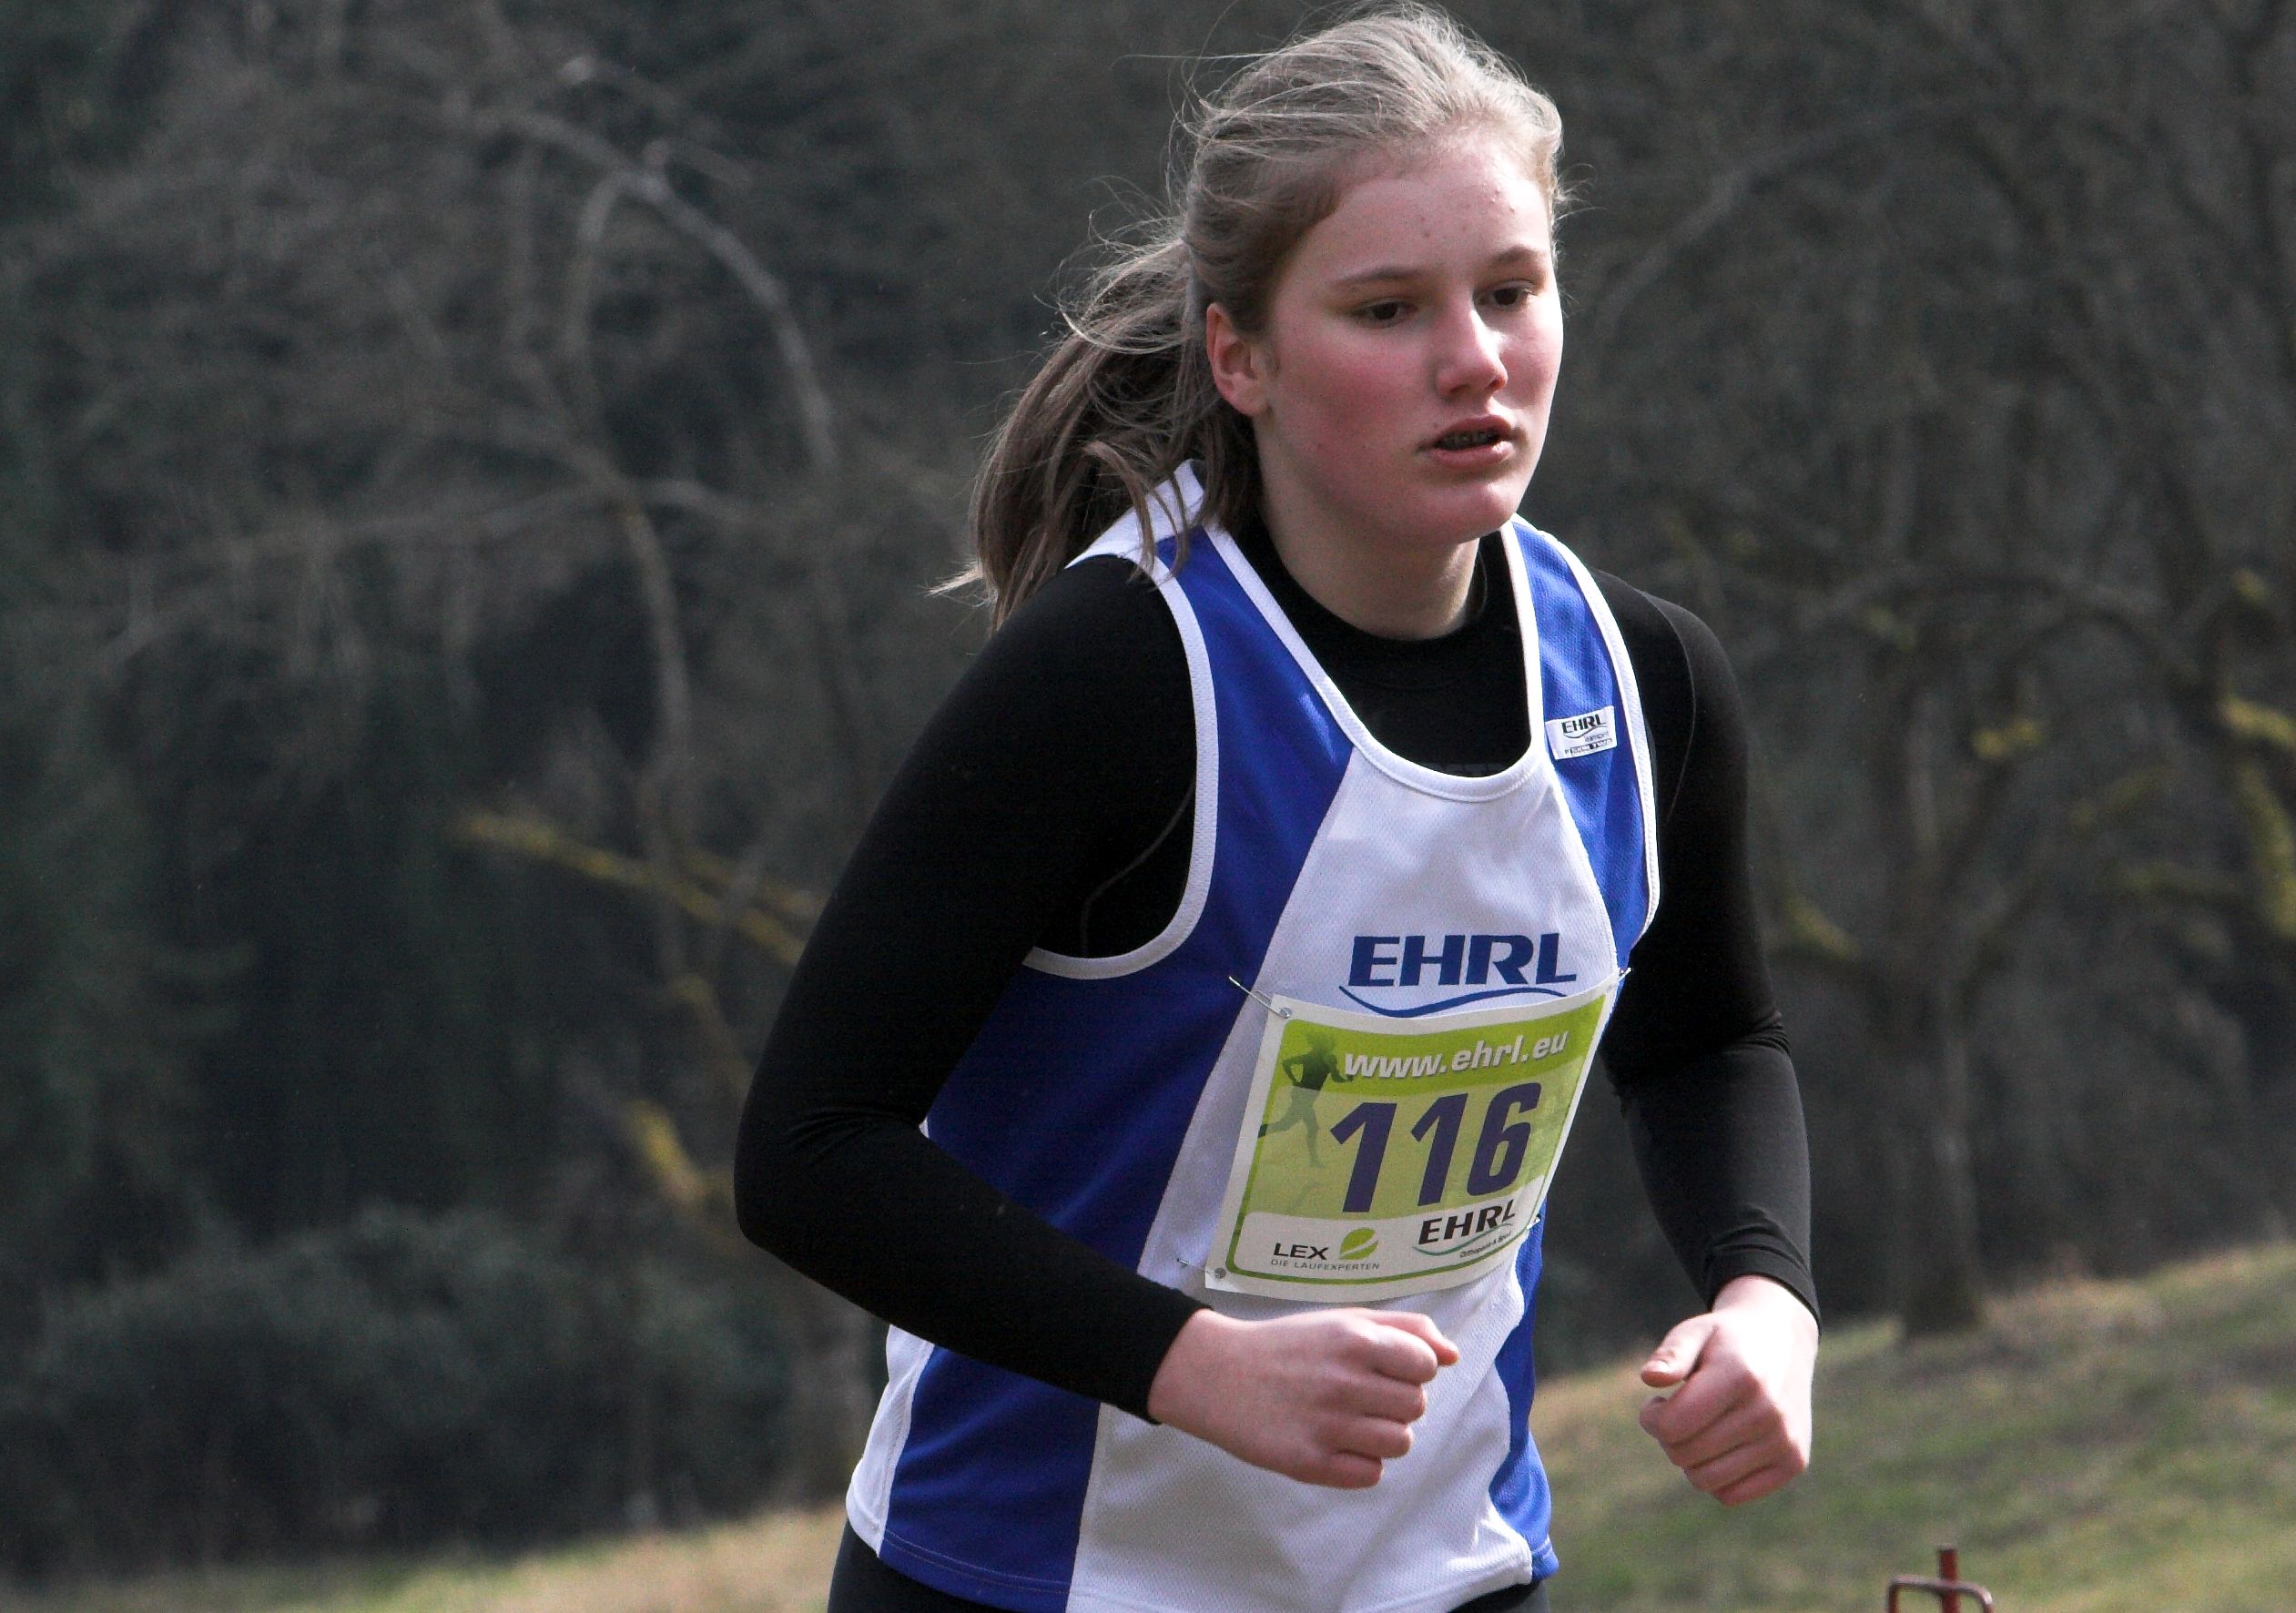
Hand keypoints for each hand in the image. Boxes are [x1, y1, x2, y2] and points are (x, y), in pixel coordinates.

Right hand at [1146, 1306, 1459, 1488]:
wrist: (1218, 1375)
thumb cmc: (1289, 1345)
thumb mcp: (1344, 1319)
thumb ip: (1405, 1329)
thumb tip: (1453, 1356)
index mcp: (1355, 1339)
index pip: (1426, 1366)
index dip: (1411, 1369)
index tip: (1383, 1368)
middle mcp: (1344, 1381)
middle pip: (1415, 1406)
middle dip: (1395, 1401)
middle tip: (1358, 1394)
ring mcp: (1327, 1426)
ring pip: (1399, 1443)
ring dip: (1382, 1435)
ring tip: (1349, 1420)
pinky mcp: (1310, 1463)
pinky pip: (1370, 1474)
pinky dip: (1359, 1463)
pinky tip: (1334, 1443)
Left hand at [1638, 1275, 1816, 1505]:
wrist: (1784, 1340)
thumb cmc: (1726, 1340)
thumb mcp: (1695, 1332)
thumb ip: (1671, 1354)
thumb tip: (1650, 1377)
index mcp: (1740, 1376)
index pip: (1673, 1425)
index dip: (1651, 1417)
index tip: (1656, 1402)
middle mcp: (1768, 1412)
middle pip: (1684, 1455)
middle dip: (1668, 1436)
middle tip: (1679, 1412)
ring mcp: (1785, 1441)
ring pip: (1705, 1481)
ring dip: (1690, 1459)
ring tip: (1699, 1428)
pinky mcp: (1794, 1462)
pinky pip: (1732, 1495)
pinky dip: (1716, 1477)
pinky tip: (1720, 1446)